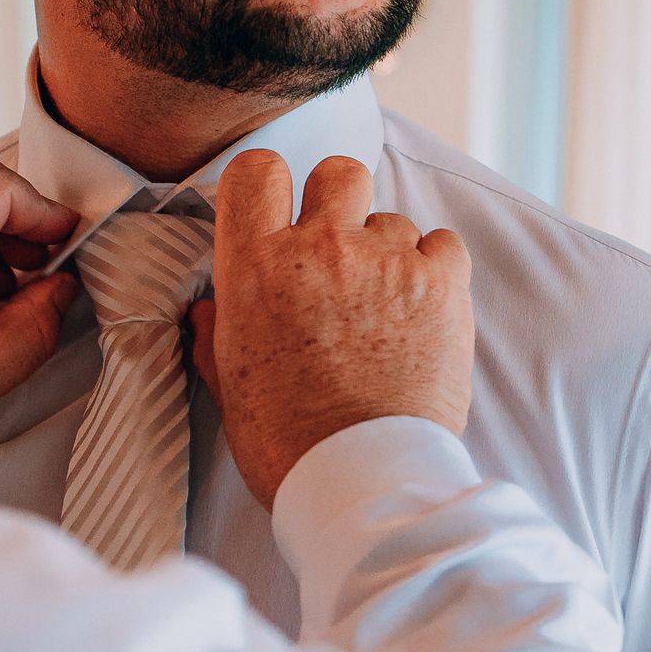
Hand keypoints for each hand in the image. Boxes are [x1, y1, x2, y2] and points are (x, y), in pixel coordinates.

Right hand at [188, 151, 472, 509]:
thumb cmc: (288, 442)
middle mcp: (321, 249)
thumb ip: (216, 333)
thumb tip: (207, 308)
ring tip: (382, 309)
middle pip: (338, 173)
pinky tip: (421, 308)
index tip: (279, 210)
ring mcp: (386, 262)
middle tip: (339, 252)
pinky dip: (435, 268)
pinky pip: (443, 244)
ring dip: (387, 251)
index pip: (256, 171)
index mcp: (256, 268)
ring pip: (392, 219)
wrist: (362, 480)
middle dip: (338, 203)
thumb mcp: (231, 385)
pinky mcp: (441, 285)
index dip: (269, 185)